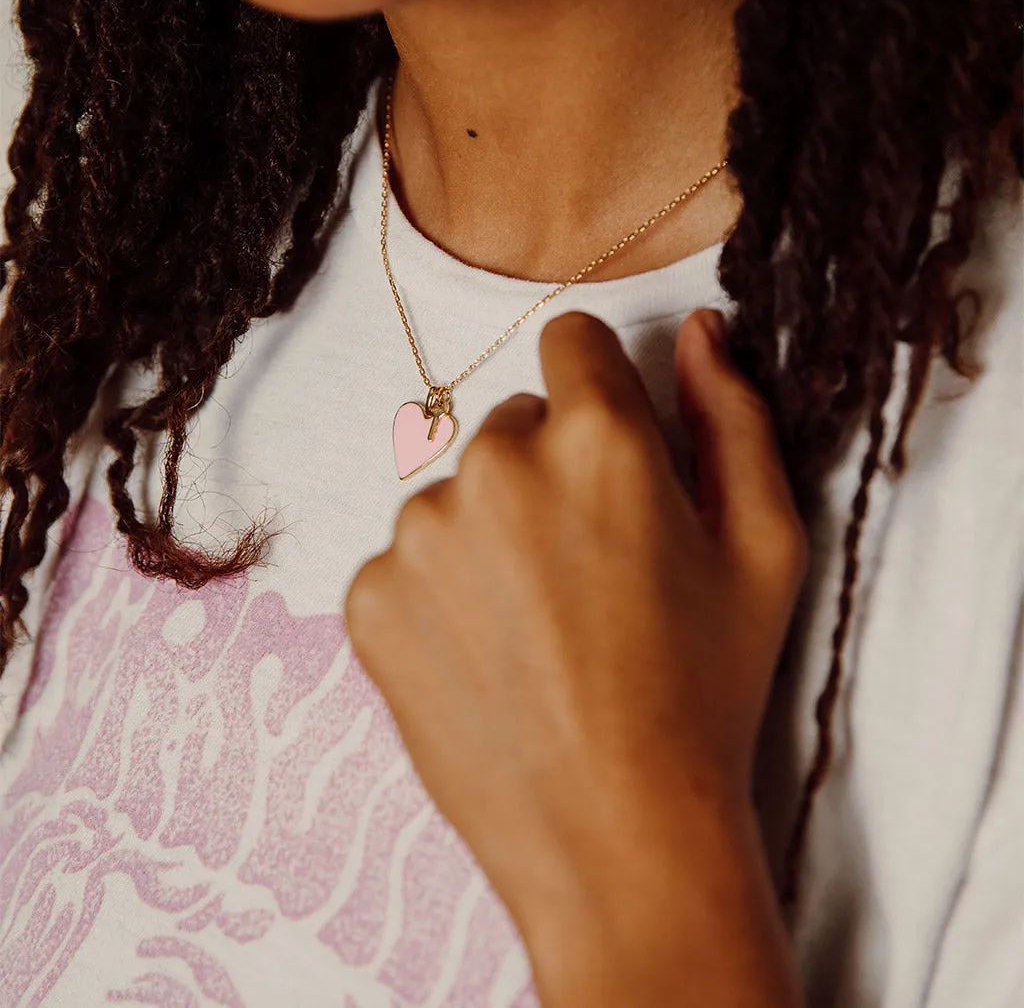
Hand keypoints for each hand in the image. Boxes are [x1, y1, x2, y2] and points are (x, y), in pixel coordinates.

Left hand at [344, 308, 807, 1006]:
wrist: (617, 838)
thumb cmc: (705, 690)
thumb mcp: (765, 545)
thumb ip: (732, 415)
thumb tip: (696, 329)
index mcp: (596, 437)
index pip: (571, 341)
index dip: (599, 396)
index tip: (611, 459)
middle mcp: (494, 462)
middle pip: (514, 423)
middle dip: (548, 473)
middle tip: (588, 573)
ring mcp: (419, 532)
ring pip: (456, 493)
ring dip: (490, 536)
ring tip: (539, 630)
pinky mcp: (367, 597)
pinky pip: (405, 561)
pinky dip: (438, 595)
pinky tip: (488, 659)